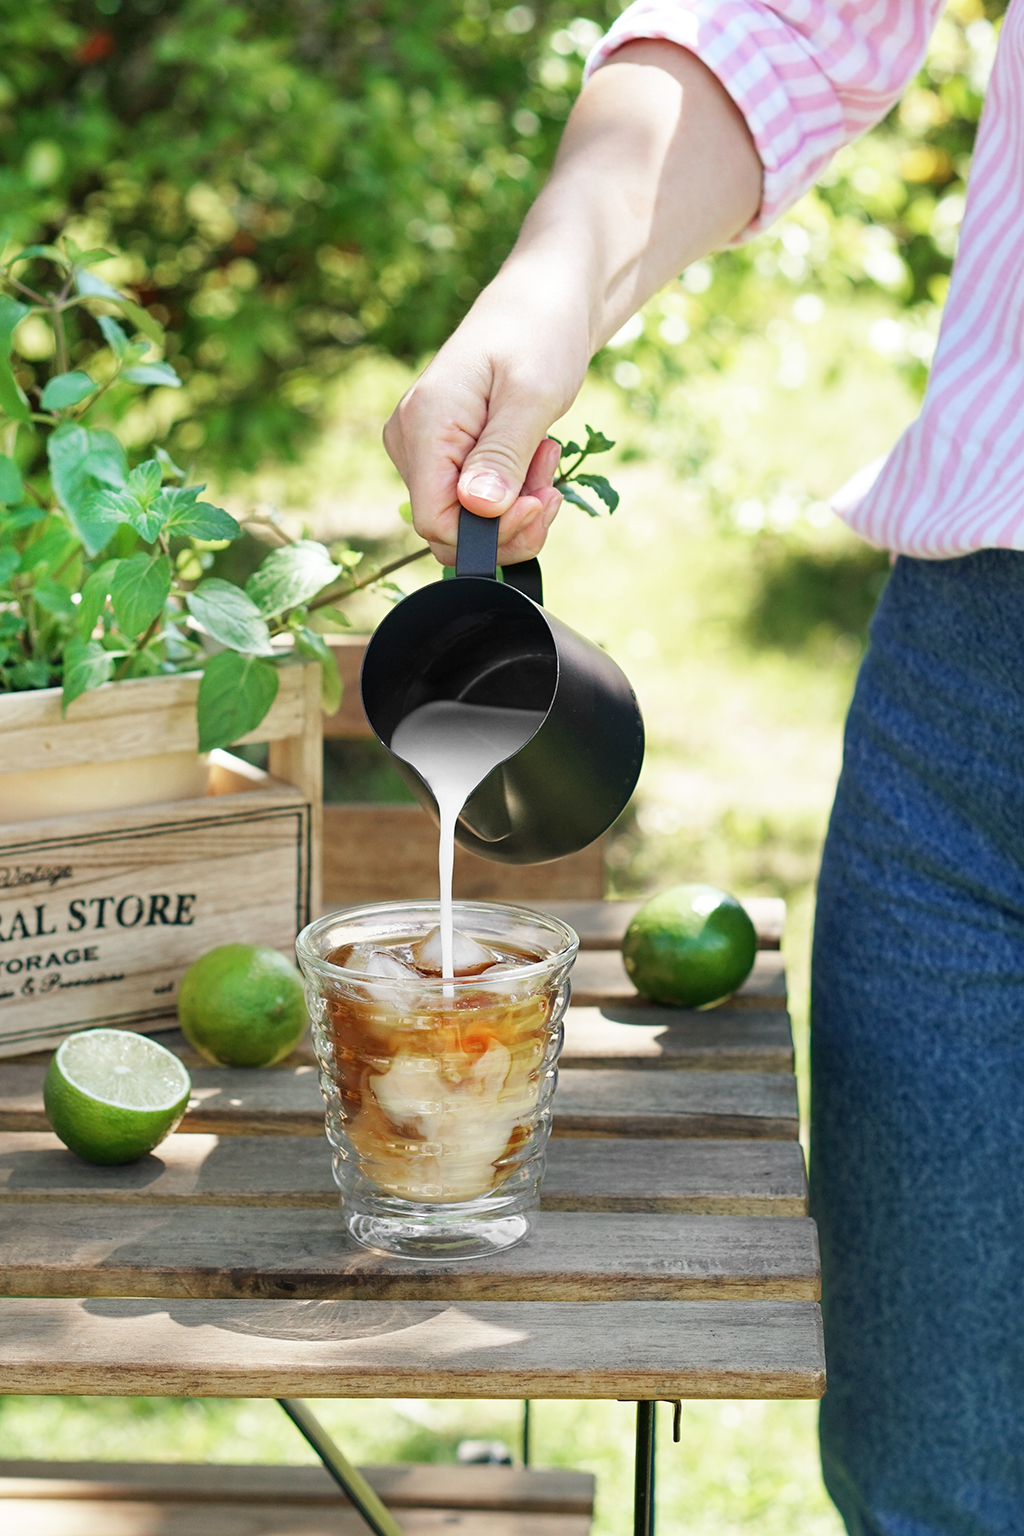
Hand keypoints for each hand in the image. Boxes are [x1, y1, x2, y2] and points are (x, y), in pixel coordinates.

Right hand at [383, 274, 589, 565]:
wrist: (541, 302)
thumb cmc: (539, 334)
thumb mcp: (531, 396)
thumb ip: (502, 455)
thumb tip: (479, 510)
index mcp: (423, 426)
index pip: (435, 521)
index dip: (490, 533)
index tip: (540, 503)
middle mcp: (411, 442)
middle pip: (449, 529)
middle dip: (509, 523)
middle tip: (551, 483)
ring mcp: (424, 449)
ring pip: (465, 519)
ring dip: (516, 508)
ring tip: (547, 457)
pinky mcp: (444, 453)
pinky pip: (473, 501)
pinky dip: (512, 495)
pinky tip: (535, 458)